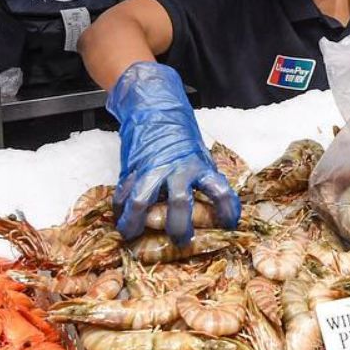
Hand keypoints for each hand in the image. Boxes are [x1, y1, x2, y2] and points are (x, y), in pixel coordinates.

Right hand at [105, 61, 240, 244]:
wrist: (153, 107)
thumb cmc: (180, 135)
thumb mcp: (199, 155)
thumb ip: (202, 179)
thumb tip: (212, 208)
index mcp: (199, 165)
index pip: (220, 191)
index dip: (227, 210)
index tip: (230, 225)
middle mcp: (176, 169)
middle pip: (180, 203)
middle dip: (180, 227)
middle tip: (182, 242)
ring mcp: (151, 169)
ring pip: (141, 201)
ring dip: (136, 222)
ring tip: (133, 235)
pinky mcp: (131, 168)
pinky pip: (122, 193)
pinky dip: (120, 209)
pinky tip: (120, 220)